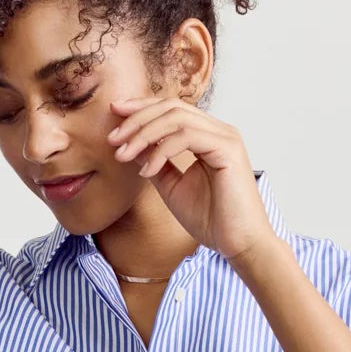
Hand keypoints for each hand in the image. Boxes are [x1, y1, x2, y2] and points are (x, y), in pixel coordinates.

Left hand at [105, 96, 275, 263]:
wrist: (238, 245)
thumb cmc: (211, 220)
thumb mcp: (172, 187)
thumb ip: (155, 163)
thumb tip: (131, 146)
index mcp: (208, 136)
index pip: (171, 109)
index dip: (141, 108)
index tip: (113, 115)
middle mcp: (218, 131)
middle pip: (171, 106)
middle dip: (136, 118)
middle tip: (112, 138)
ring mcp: (225, 137)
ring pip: (177, 117)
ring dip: (143, 134)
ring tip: (122, 154)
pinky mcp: (228, 150)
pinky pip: (186, 137)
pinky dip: (161, 151)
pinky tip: (146, 171)